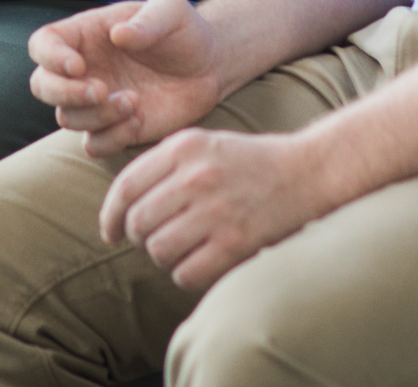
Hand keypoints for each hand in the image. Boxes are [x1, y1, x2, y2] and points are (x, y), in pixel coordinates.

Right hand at [27, 0, 224, 154]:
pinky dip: (111, 138)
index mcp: (84, 35)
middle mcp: (83, 70)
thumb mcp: (171, 11)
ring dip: (96, 115)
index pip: (43, 44)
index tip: (78, 65)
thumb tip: (118, 35)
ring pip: (67, 118)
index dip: (50, 57)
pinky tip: (139, 120)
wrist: (209, 67)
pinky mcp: (114, 129)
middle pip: (42, 86)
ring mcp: (95, 103)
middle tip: (100, 90)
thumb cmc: (184, 31)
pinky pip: (94, 145)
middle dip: (65, 92)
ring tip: (135, 101)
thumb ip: (146, 20)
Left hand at [100, 126, 326, 291]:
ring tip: (182, 248)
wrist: (307, 172)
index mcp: (184, 148)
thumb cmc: (248, 162)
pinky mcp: (236, 242)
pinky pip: (186, 272)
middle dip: (138, 238)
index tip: (110, 232)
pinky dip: (186, 273)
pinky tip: (201, 261)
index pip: (126, 187)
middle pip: (137, 222)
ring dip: (163, 256)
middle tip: (153, 239)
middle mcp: (196, 177)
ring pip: (158, 249)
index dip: (110, 215)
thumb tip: (120, 205)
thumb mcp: (203, 144)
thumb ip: (163, 165)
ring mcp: (216, 210)